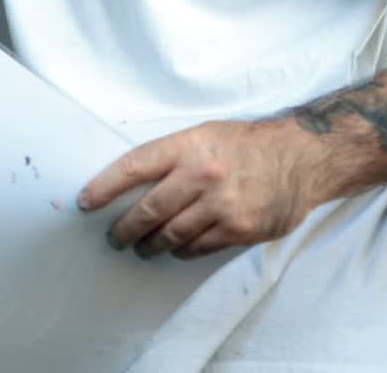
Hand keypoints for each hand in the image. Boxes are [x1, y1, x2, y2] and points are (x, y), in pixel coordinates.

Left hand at [77, 119, 326, 259]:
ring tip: (141, 248)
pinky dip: (182, 251)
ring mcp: (221, 206)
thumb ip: (171, 156)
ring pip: (171, 235)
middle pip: (149, 210)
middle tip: (114, 237)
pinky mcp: (240, 230)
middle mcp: (201, 175)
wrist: (300, 158)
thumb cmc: (244, 144)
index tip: (86, 202)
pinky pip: (199, 248)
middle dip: (124, 228)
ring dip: (150, 245)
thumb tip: (132, 182)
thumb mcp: (203, 135)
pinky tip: (176, 250)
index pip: (133, 167)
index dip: (104, 187)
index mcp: (187, 147)